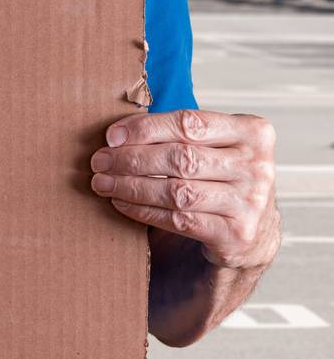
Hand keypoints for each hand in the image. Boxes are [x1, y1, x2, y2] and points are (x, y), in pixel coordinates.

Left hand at [90, 108, 279, 268]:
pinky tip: (122, 203)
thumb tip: (118, 133)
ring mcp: (250, 203)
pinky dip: (144, 210)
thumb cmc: (221, 178)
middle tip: (100, 161)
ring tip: (104, 183)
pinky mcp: (237, 234)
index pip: (189, 123)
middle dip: (131, 159)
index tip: (112, 136)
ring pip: (177, 191)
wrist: (255, 233)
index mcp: (253, 132)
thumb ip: (180, 134)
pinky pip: (179, 220)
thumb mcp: (215, 148)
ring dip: (131, 186)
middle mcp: (257, 167)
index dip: (145, 128)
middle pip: (180, 157)